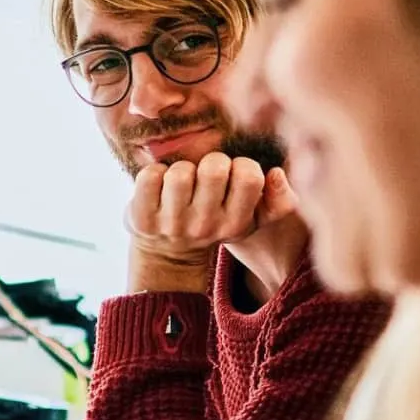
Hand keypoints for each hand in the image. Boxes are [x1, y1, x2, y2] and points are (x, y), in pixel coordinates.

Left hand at [125, 152, 265, 292]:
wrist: (169, 257)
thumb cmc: (213, 224)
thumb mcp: (249, 219)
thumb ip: (277, 201)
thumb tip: (276, 173)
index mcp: (235, 224)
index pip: (249, 177)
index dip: (240, 165)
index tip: (231, 176)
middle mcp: (204, 226)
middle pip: (214, 168)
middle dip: (210, 162)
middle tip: (204, 176)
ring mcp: (171, 224)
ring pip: (180, 172)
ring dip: (180, 168)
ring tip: (180, 184)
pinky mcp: (142, 218)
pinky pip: (149, 176)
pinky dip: (153, 172)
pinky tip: (158, 186)